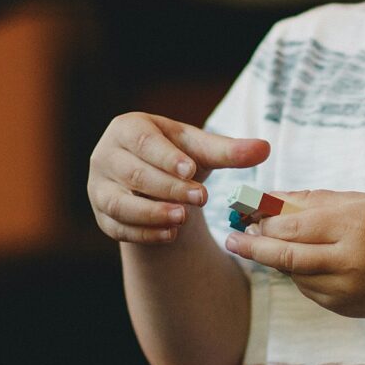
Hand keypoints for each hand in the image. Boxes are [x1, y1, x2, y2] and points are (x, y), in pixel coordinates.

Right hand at [87, 112, 268, 243]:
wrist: (156, 183)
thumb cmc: (178, 157)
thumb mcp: (202, 151)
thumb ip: (230, 151)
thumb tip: (265, 148)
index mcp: (128, 129)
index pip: (143, 142)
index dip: (166, 156)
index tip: (191, 169)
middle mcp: (106, 156)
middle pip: (133, 173)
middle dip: (167, 187)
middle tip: (200, 198)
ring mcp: (98, 188)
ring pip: (119, 203)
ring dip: (151, 213)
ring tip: (182, 219)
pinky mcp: (102, 216)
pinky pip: (118, 227)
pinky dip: (144, 233)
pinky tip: (170, 235)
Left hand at [224, 190, 364, 318]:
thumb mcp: (361, 203)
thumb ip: (314, 200)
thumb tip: (267, 199)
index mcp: (357, 224)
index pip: (295, 224)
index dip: (265, 220)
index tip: (244, 212)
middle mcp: (351, 259)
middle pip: (286, 255)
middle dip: (254, 246)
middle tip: (233, 238)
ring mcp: (346, 288)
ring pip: (292, 273)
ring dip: (274, 258)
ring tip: (263, 243)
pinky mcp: (341, 307)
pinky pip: (306, 287)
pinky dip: (297, 273)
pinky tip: (302, 260)